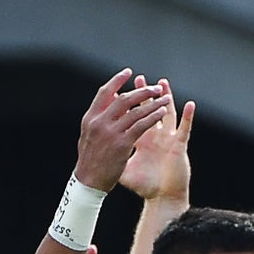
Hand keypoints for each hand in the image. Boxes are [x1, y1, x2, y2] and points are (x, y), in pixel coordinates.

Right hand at [76, 71, 171, 190]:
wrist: (89, 180)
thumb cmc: (91, 158)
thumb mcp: (89, 135)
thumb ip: (99, 118)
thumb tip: (108, 102)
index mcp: (90, 118)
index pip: (104, 93)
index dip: (117, 80)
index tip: (128, 72)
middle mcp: (99, 122)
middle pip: (122, 99)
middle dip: (141, 91)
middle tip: (155, 87)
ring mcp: (111, 132)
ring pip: (134, 111)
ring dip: (152, 103)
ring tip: (165, 98)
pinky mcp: (123, 143)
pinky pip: (141, 126)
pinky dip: (152, 117)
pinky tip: (162, 112)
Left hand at [118, 82, 193, 202]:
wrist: (164, 198)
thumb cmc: (146, 187)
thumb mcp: (124, 172)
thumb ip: (114, 161)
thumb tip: (97, 156)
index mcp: (140, 140)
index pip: (131, 117)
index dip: (126, 103)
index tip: (119, 89)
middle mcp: (154, 137)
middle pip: (148, 110)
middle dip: (142, 94)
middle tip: (139, 79)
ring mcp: (167, 140)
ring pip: (167, 114)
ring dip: (165, 98)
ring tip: (162, 84)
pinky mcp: (178, 147)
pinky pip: (184, 129)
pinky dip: (188, 117)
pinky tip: (190, 105)